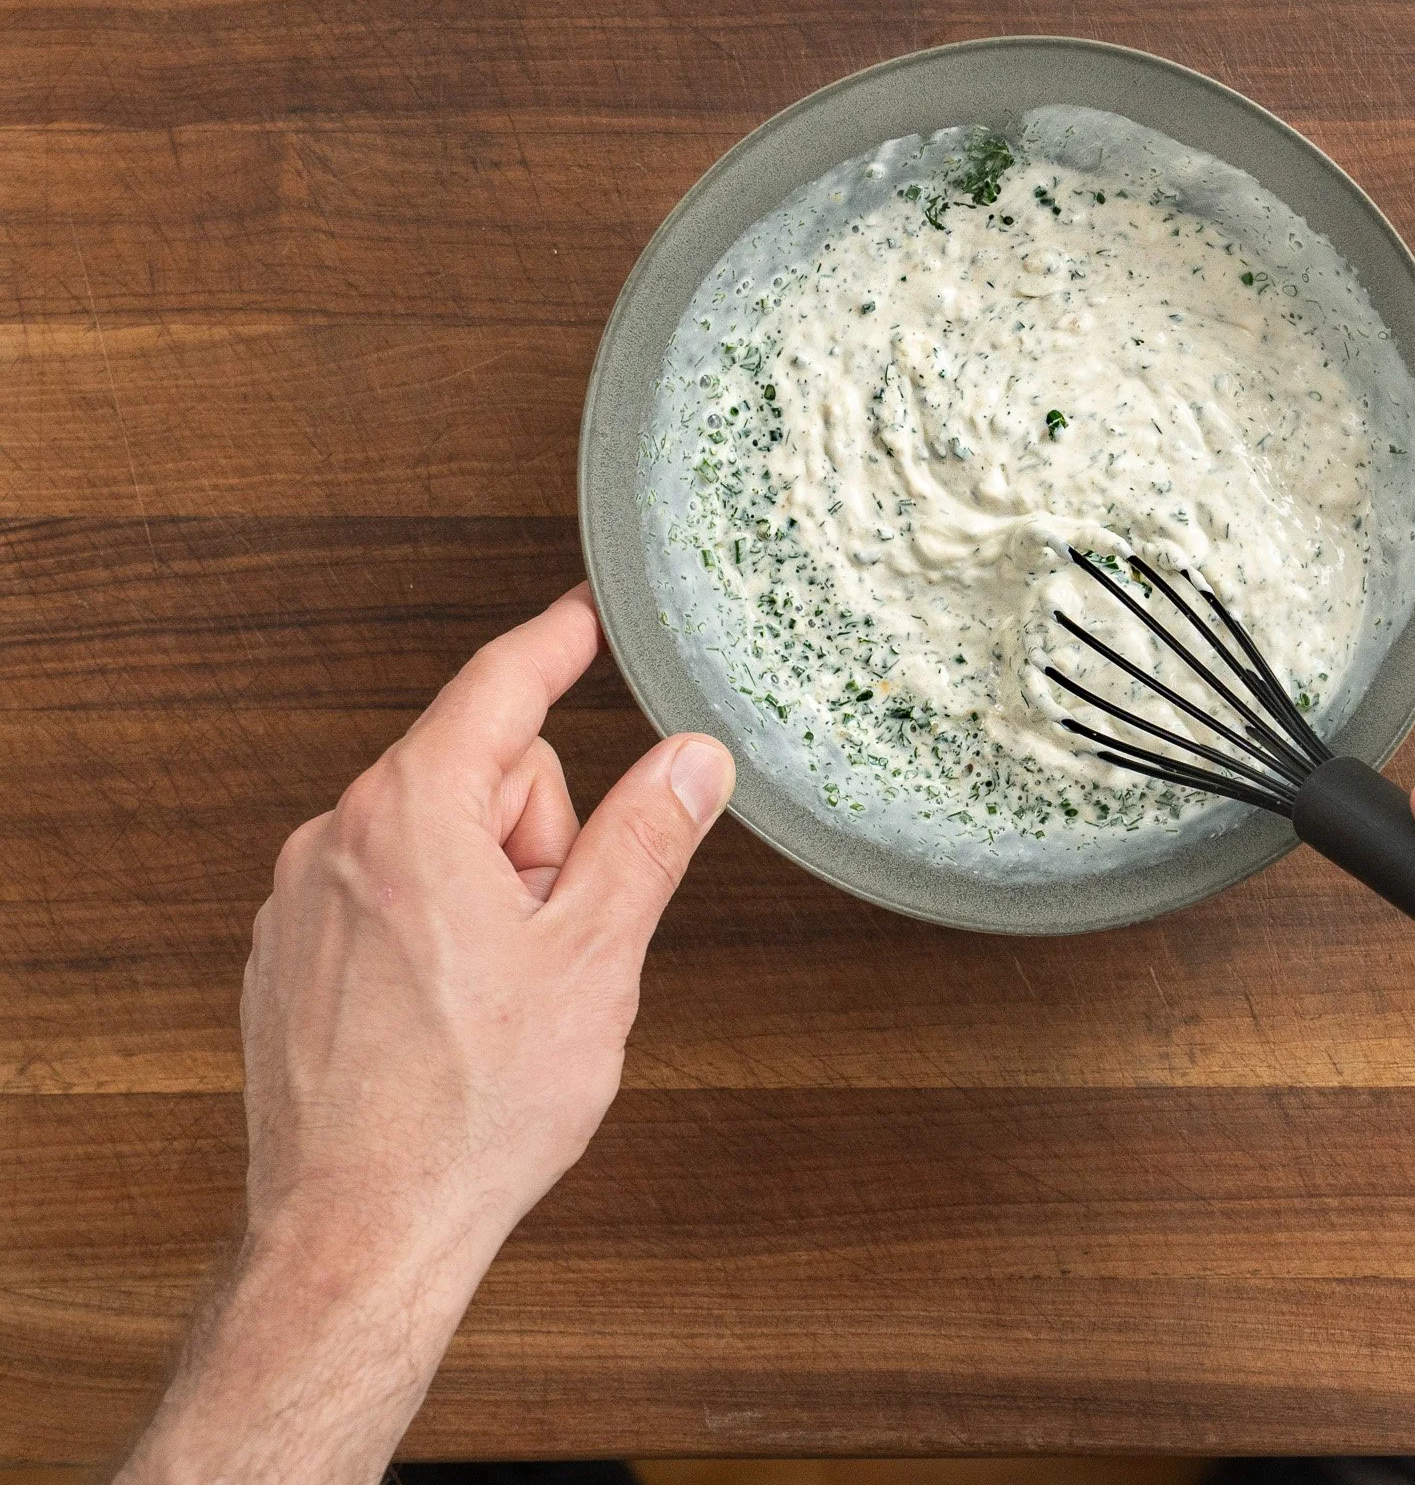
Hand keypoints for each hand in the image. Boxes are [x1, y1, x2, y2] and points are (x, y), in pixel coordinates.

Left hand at [119, 584, 734, 1484]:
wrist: (355, 1238)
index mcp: (411, 814)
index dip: (559, 641)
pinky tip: (447, 1016)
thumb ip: (647, 836)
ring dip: (487, 889)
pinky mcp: (284, 956)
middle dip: (536, 837)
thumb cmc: (471, 1110)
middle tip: (549, 939)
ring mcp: (298, 899)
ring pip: (434, 838)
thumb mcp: (596, 957)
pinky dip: (431, 925)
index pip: (501, 685)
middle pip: (480, 774)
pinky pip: (384, 892)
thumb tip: (693, 756)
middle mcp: (336, 837)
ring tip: (498, 993)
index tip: (591, 612)